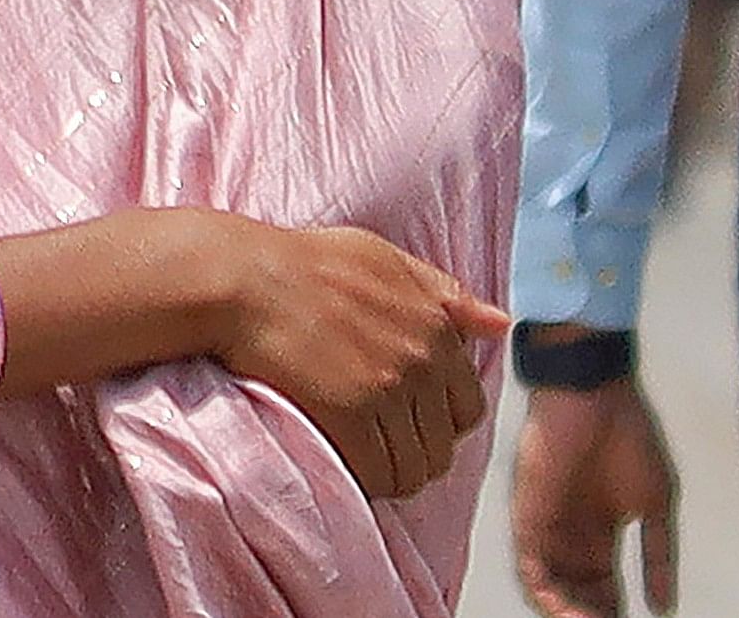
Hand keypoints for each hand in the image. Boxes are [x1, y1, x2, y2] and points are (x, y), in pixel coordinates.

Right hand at [204, 217, 505, 499]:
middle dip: (413, 451)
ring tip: (358, 459)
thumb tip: (500, 324)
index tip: (403, 419)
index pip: (468, 407)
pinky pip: (377, 473)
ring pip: (413, 467)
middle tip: (374, 444)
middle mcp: (421, 361)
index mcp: (435, 326)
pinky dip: (364, 481)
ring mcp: (386, 390)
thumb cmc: (300, 260)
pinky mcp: (348, 414)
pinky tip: (342, 464)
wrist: (237, 278)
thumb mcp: (380, 256)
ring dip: (389, 472)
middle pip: (442, 445)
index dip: (437, 421)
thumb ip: (442, 291)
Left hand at [513, 380, 680, 615]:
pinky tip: (562, 610)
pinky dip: (544, 593)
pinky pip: (529, 565)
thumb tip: (663, 606)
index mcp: (596, 529)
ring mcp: (545, 524)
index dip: (610, 610)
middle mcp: (567, 532)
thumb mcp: (655, 505)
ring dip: (568, 609)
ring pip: (549, 584)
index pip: (599, 585)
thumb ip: (657, 557)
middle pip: (574, 591)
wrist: (594, 395)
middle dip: (590, 613)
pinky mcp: (527, 513)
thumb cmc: (628, 437)